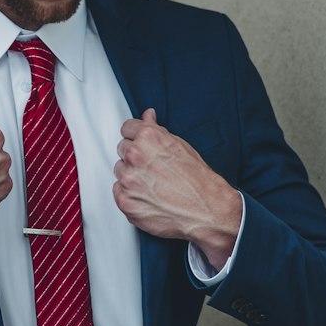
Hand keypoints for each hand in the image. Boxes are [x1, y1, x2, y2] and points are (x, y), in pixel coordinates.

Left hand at [113, 109, 241, 268]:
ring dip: (131, 176)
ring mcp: (128, 180)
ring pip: (120, 171)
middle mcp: (135, 156)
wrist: (207, 209)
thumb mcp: (180, 146)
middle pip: (122, 149)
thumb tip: (147, 116)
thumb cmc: (198, 180)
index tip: (141, 143)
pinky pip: (119, 192)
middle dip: (135, 156)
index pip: (127, 129)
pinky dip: (130, 194)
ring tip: (154, 184)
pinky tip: (149, 196)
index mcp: (148, 138)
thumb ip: (158, 130)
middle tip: (153, 168)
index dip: (136, 137)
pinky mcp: (125, 201)